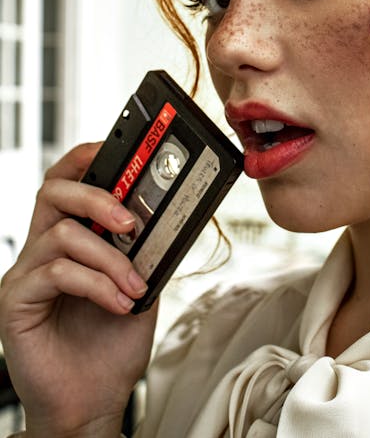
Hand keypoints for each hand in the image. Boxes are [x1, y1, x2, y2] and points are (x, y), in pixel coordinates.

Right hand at [0, 144, 157, 437]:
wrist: (94, 401)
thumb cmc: (112, 344)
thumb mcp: (139, 285)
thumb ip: (145, 251)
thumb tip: (171, 217)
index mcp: (70, 237)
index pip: (67, 181)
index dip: (87, 157)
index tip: (119, 149)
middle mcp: (43, 248)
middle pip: (53, 191)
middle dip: (97, 196)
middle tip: (131, 222)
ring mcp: (27, 273)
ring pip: (62, 233)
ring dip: (110, 258)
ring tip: (135, 284)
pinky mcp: (17, 301)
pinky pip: (57, 272)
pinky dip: (97, 284)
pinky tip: (119, 303)